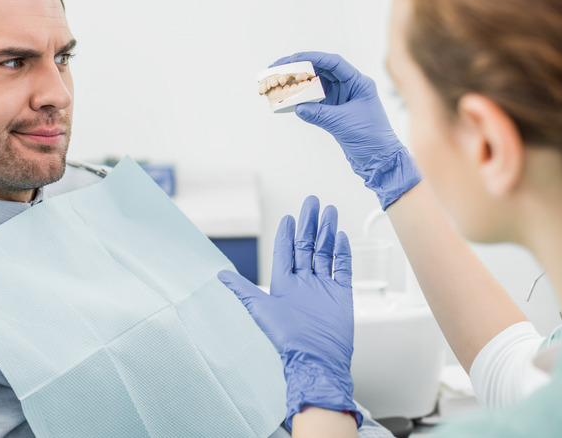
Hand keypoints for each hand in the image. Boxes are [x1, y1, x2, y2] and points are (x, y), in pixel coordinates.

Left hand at [218, 196, 361, 429]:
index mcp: (283, 285)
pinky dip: (342, 253)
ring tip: (329, 212)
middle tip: (313, 202)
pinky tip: (342, 237)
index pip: (285, 251)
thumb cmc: (286, 338)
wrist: (315, 359)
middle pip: (307, 246)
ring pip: (325, 253)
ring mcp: (323, 288)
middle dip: (309, 223)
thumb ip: (241, 289)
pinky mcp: (341, 296)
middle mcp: (303, 284)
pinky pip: (342, 270)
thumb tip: (219, 275)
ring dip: (327, 232)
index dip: (287, 233)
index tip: (289, 216)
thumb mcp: (259, 309)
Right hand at [271, 51, 420, 208]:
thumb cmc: (371, 138)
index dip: (313, 58)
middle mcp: (350, 87)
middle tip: (280, 67)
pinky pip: (315, 100)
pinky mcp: (336, 111)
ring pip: (317, 85)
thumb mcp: (343, 124)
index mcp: (359, 83)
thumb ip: (319, 114)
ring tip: (279, 81)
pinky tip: (288, 98)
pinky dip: (302, 99)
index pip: (334, 63)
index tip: (294, 58)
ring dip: (299, 83)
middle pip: (322, 71)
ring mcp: (342, 99)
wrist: (379, 160)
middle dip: (300, 68)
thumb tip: (298, 107)